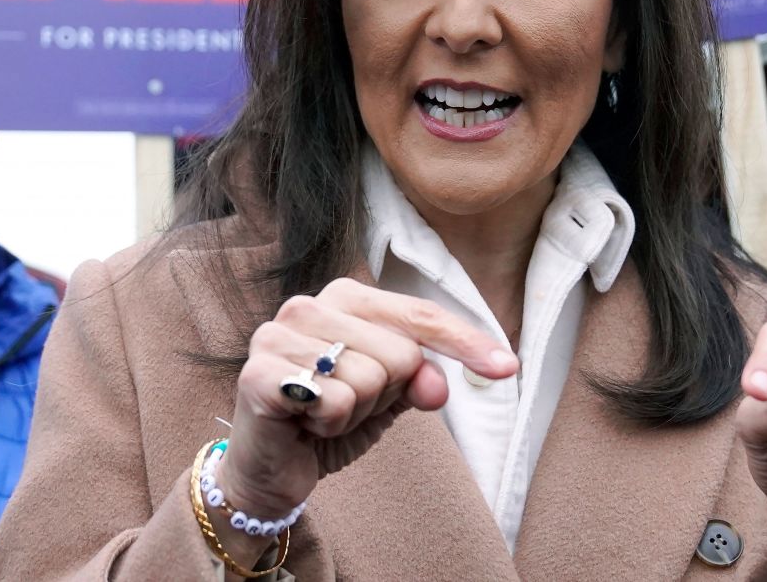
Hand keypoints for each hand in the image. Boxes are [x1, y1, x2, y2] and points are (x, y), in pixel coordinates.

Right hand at [211, 279, 516, 557]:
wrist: (269, 469)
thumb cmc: (330, 419)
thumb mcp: (388, 398)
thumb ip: (419, 379)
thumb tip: (439, 382)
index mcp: (345, 297)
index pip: (420, 314)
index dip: (466, 343)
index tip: (508, 368)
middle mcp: (308, 304)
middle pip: (401, 353)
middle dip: (385, 396)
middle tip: (347, 408)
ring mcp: (278, 334)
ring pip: (369, 379)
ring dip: (354, 415)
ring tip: (323, 417)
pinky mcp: (258, 373)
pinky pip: (334, 401)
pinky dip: (330, 424)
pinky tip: (304, 424)